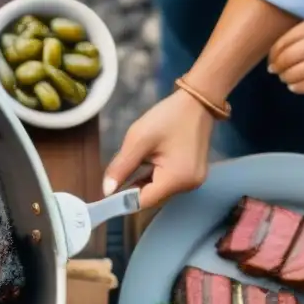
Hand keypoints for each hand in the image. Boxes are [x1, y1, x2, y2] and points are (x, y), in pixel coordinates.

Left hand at [103, 90, 213, 207]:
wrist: (197, 102)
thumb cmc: (168, 117)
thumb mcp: (138, 140)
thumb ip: (121, 167)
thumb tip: (106, 191)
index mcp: (177, 179)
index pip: (143, 202)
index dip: (122, 200)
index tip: (107, 191)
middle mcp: (188, 186)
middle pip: (151, 196)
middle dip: (132, 187)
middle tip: (119, 169)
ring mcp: (192, 180)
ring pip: (157, 189)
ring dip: (142, 180)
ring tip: (136, 159)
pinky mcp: (192, 174)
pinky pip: (166, 182)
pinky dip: (153, 175)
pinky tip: (147, 160)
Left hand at [269, 15, 303, 94]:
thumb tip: (280, 53)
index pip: (298, 33)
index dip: (279, 47)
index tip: (271, 57)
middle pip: (299, 51)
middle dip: (281, 63)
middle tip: (274, 70)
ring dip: (290, 76)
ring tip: (284, 79)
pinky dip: (303, 86)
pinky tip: (295, 88)